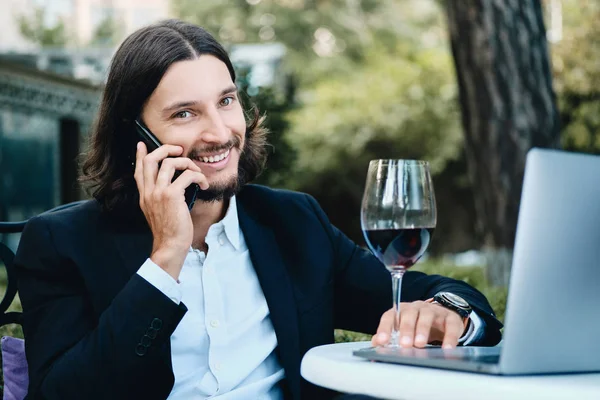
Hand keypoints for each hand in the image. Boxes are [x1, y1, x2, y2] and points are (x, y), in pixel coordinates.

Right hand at [134, 142, 208, 278]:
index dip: (140, 155)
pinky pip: (187, 175)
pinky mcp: (172, 195)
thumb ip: (160, 198)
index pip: (138, 170)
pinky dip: (198, 176)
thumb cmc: (170, 232)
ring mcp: (158, 192)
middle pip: (151, 159)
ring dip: (187, 163)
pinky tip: (204, 184)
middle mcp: (149, 192)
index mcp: (144, 195)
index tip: (141, 144)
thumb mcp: (158, 212)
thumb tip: (174, 186)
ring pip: (169, 163)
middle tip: (178, 150)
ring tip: (196, 172)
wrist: (170, 246)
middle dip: (165, 149)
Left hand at [371, 301, 467, 348]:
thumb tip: (375, 345)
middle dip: (405, 329)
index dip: (385, 328)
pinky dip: (449, 337)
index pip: (390, 316)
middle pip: (408, 315)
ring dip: (422, 330)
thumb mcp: (403, 331)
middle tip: (404, 344)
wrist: (443, 318)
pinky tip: (447, 348)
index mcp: (401, 311)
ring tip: (420, 345)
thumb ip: (390, 337)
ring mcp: (433, 311)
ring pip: (426, 317)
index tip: (382, 341)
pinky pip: (450, 325)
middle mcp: (416, 308)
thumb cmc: (418, 326)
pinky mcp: (450, 318)